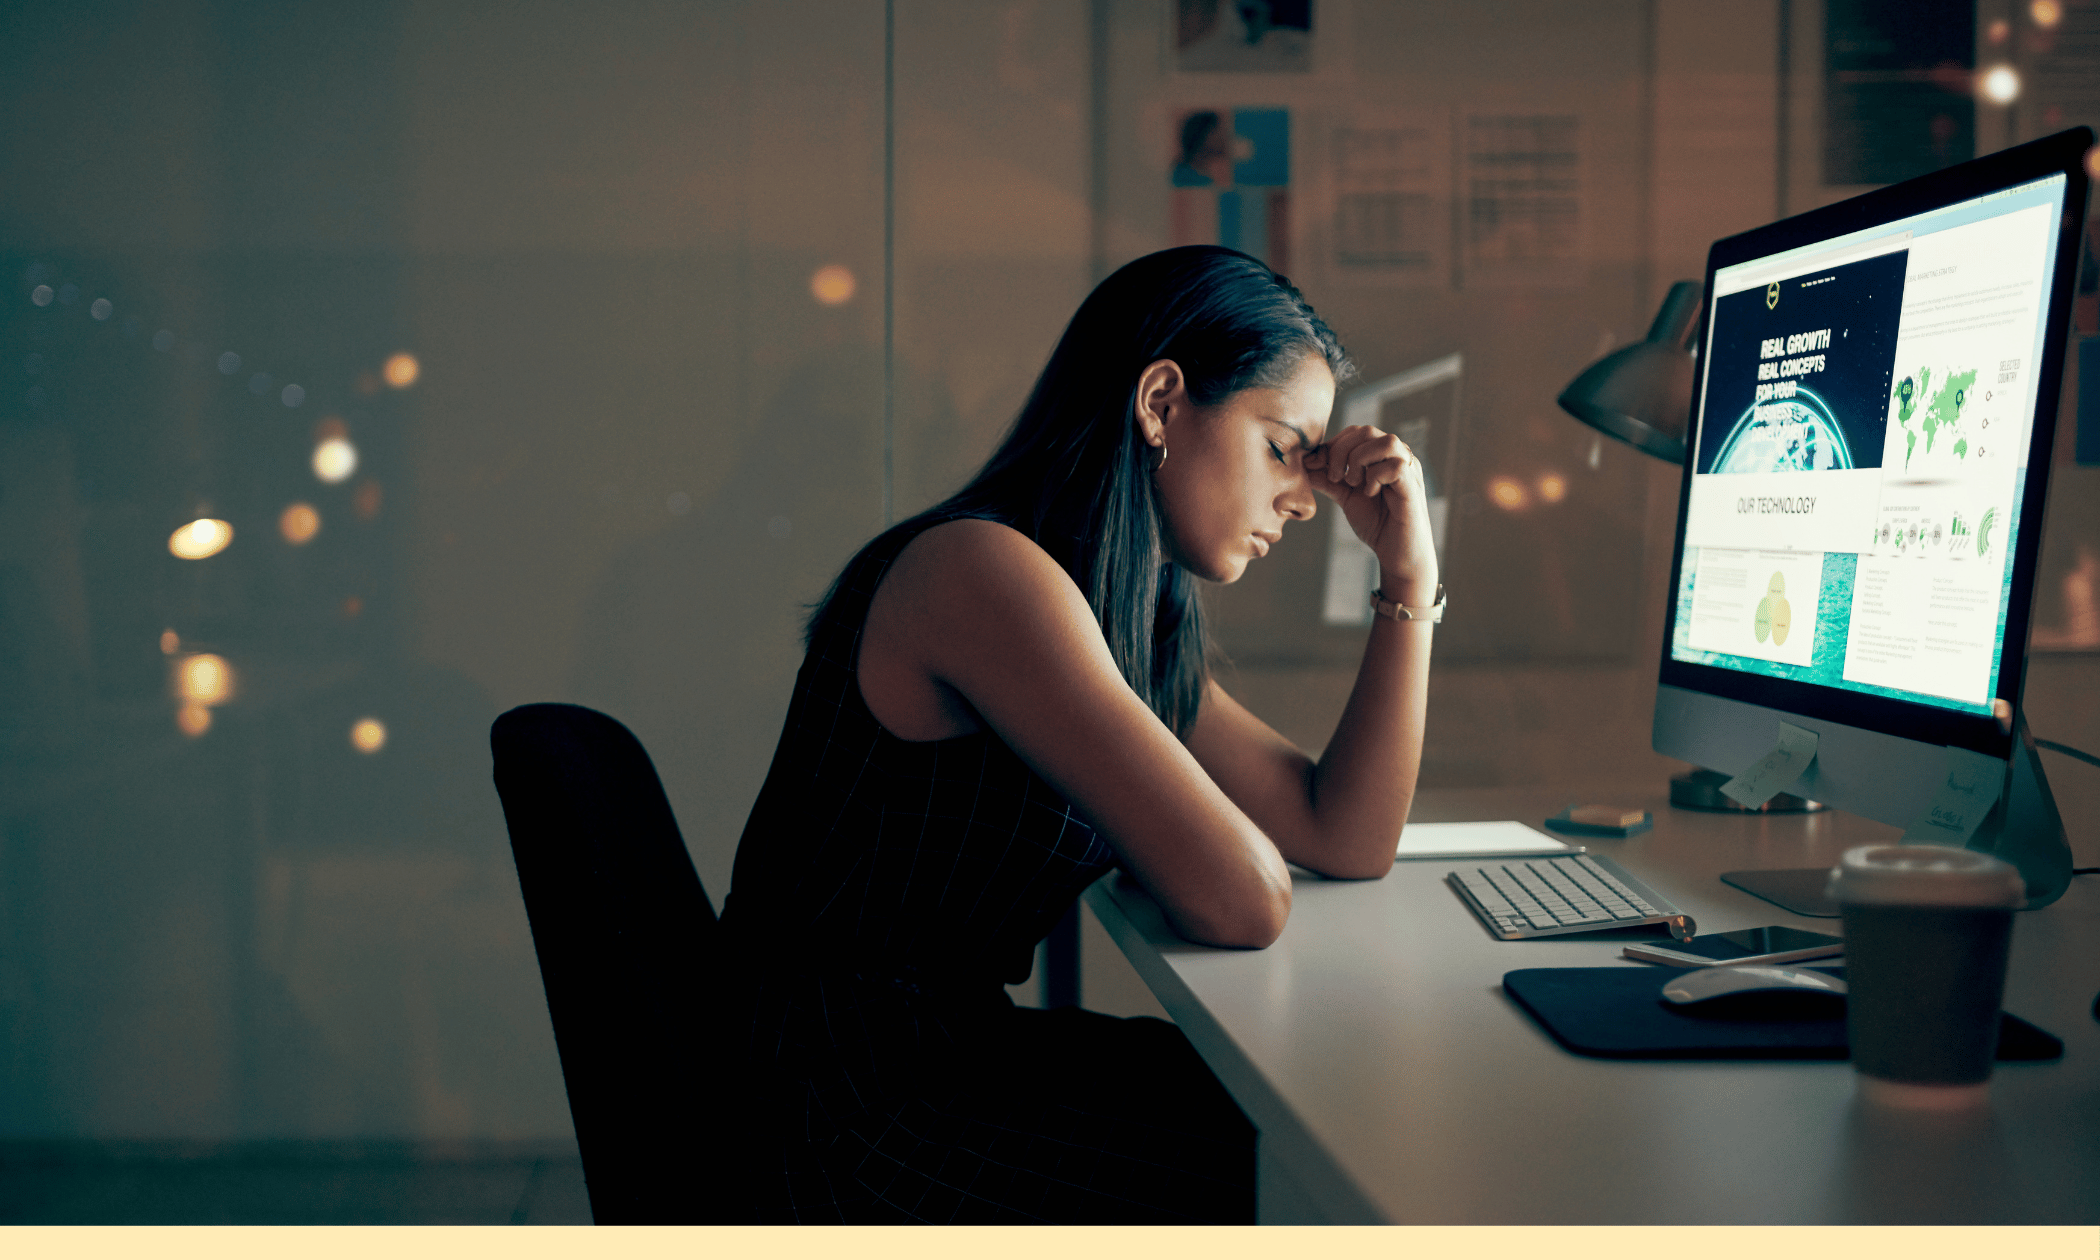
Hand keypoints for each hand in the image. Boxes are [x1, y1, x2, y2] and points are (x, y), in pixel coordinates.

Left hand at [1302, 425, 1437, 598]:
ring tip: (1353, 483)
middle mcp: (1397, 457)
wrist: (1397, 553)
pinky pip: (1396, 466)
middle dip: (1340, 452)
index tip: (1314, 464)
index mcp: (1381, 455)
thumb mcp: (1345, 496)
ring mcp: (1408, 469)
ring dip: (1360, 460)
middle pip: (1366, 431)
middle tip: (1334, 477)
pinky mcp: (1413, 486)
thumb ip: (1328, 479)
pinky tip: (1371, 493)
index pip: (1355, 433)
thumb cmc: (1376, 523)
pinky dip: (1376, 477)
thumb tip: (1305, 463)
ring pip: (1386, 441)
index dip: (1332, 445)